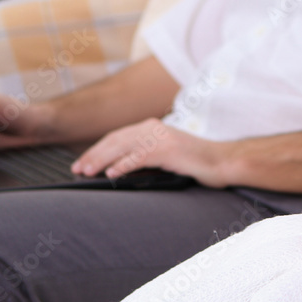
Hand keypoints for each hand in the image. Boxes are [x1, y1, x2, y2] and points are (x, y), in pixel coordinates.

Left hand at [71, 118, 230, 186]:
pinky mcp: (168, 150)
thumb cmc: (199, 162)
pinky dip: (122, 165)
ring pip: (122, 147)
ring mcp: (162, 137)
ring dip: (101, 160)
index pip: (118, 137)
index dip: (98, 149)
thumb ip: (148, 155)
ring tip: (87, 172)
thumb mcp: (168, 155)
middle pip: (115, 140)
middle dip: (93, 154)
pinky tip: (111, 174)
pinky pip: (139, 157)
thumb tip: (119, 169)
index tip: (83, 162)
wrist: (224, 161)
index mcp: (154, 127)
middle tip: (77, 169)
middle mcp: (155, 128)